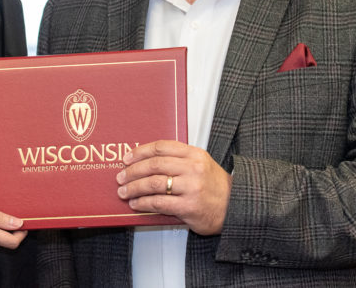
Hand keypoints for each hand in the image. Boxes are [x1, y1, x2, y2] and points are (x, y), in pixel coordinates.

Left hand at [116, 140, 230, 234]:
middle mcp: (193, 168)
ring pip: (154, 183)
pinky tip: (136, 204)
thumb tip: (145, 160)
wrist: (235, 207)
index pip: (162, 147)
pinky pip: (159, 202)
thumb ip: (178, 159)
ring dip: (134, 187)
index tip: (127, 158)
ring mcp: (192, 187)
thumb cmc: (214, 186)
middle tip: (121, 177)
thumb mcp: (201, 164)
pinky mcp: (189, 206)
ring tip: (124, 192)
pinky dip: (143, 203)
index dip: (140, 151)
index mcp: (194, 154)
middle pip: (154, 164)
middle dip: (133, 171)